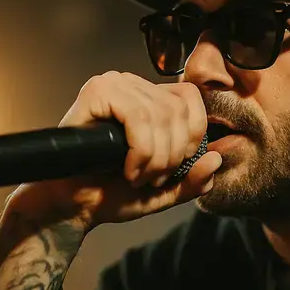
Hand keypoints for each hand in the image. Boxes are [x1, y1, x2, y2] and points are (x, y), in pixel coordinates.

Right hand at [9, 71, 221, 230]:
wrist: (73, 205)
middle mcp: (133, 85)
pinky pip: (138, 117)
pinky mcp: (97, 92)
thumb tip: (216, 159)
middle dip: (173, 154)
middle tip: (152, 178)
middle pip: (178, 110)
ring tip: (138, 177)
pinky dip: (140, 150)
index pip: (191, 100)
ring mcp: (114, 84)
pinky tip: (127, 169)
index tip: (174, 168)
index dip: (192, 136)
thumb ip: (193, 180)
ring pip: (160, 116)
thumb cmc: (112, 193)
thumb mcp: (165, 190)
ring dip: (156, 157)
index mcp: (151, 99)